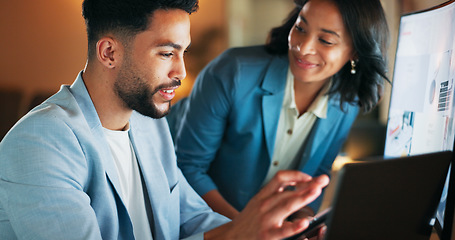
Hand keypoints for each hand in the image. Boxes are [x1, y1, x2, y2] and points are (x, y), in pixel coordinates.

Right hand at [205, 170, 328, 239]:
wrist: (231, 236)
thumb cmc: (248, 219)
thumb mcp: (258, 201)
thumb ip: (275, 192)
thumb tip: (297, 183)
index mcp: (263, 194)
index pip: (280, 178)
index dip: (296, 175)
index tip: (309, 177)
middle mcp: (265, 204)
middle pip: (288, 191)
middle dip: (308, 185)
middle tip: (322, 181)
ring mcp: (266, 219)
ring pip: (287, 205)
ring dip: (303, 197)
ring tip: (316, 192)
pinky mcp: (268, 234)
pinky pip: (283, 230)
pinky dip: (294, 226)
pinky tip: (304, 222)